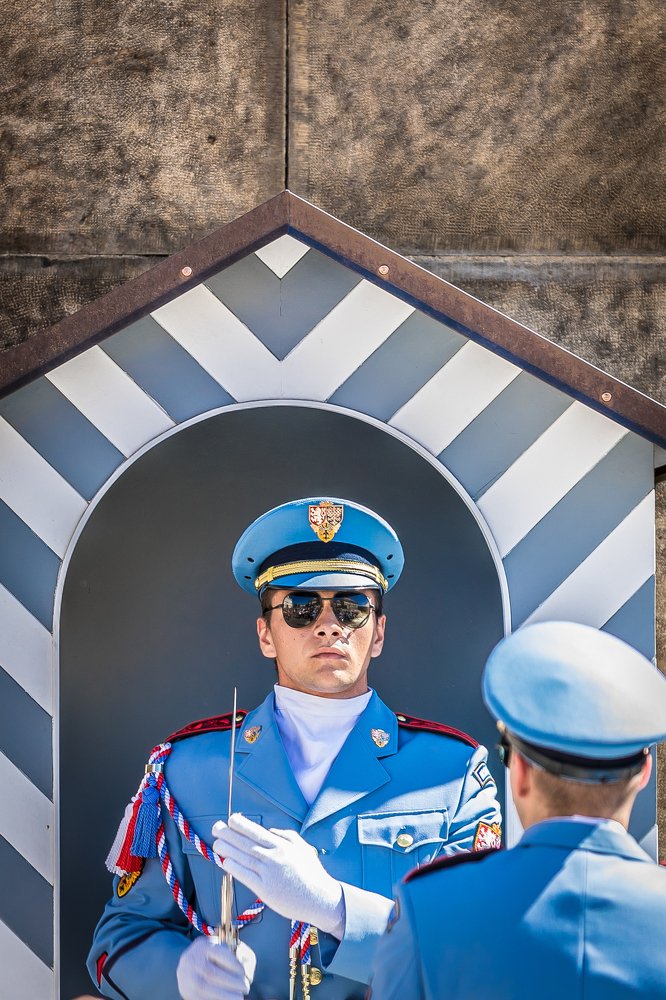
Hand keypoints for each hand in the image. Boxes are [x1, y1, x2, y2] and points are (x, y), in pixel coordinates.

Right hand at [176, 935, 255, 999]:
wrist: (190, 966)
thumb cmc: (215, 957)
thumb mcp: (225, 949)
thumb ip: (239, 956)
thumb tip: (247, 975)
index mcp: (203, 945)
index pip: (220, 954)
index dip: (235, 966)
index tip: (244, 974)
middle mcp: (191, 959)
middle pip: (211, 973)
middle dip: (232, 983)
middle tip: (245, 988)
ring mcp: (186, 976)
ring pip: (203, 988)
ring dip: (224, 996)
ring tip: (239, 998)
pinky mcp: (186, 991)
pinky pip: (200, 998)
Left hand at [213, 814, 345, 937]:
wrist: (320, 899)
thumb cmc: (312, 874)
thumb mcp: (303, 848)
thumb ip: (287, 836)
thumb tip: (270, 830)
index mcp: (283, 846)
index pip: (257, 832)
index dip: (242, 825)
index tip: (231, 820)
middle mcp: (274, 857)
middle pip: (246, 843)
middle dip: (229, 834)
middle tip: (216, 827)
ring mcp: (269, 873)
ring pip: (244, 857)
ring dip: (228, 849)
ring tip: (216, 843)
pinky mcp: (265, 890)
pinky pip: (246, 876)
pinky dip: (235, 868)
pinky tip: (225, 862)